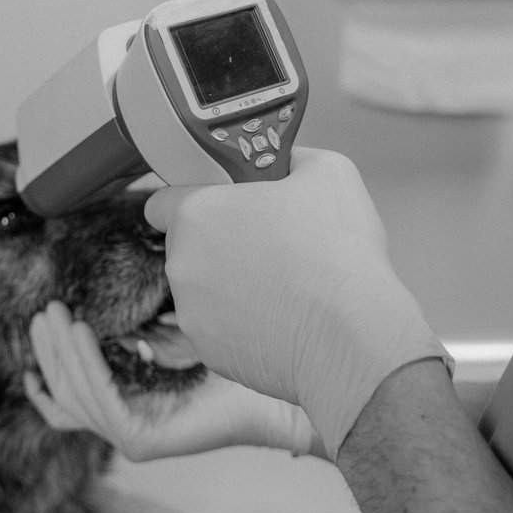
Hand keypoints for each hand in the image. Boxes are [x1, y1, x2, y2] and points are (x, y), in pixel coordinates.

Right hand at [24, 301, 315, 461]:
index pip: (69, 390)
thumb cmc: (240, 357)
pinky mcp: (141, 440)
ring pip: (74, 397)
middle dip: (47, 348)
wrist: (277, 388)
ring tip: (57, 317)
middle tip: (43, 311)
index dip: (48, 358)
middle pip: (63, 391)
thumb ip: (155, 314)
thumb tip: (137, 265)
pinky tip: (82, 334)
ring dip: (59, 354)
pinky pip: (101, 404)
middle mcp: (124, 420)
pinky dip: (87, 368)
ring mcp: (131, 433)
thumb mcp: (186, 329)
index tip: (39, 322)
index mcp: (129, 399)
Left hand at [143, 147, 450, 458]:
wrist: (351, 337)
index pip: (161, 202)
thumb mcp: (327, 171)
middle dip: (220, 245)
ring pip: (204, 291)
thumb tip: (286, 164)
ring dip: (231, 287)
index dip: (192, 201)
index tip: (222, 206)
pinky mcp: (209, 353)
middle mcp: (182, 265)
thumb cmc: (336, 252)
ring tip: (283, 288)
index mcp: (197, 214)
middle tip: (269, 245)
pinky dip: (243, 326)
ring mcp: (191, 314)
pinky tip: (282, 320)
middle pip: (188, 248)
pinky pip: (219, 330)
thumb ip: (290, 159)